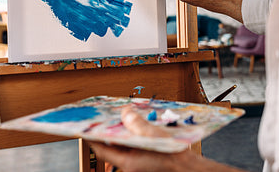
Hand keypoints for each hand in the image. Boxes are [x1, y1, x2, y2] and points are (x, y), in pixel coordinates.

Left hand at [90, 107, 245, 171]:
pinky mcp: (148, 163)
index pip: (102, 149)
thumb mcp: (154, 136)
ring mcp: (140, 166)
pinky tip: (143, 129)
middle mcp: (131, 166)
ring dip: (125, 134)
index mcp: (128, 162)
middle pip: (114, 148)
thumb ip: (137, 124)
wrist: (191, 171)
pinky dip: (136, 139)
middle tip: (108, 118)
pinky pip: (137, 149)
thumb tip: (125, 113)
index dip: (94, 137)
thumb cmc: (175, 158)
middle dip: (111, 132)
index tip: (87, 126)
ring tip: (127, 119)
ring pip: (126, 148)